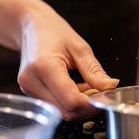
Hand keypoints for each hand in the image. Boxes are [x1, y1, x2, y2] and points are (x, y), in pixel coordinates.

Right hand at [16, 6, 118, 120]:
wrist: (31, 27)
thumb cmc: (55, 32)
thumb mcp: (80, 48)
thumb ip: (94, 72)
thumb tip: (111, 87)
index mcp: (44, 66)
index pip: (71, 101)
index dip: (92, 105)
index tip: (106, 98)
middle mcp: (31, 81)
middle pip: (65, 111)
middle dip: (87, 107)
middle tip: (100, 92)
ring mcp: (27, 88)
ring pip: (60, 111)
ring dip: (78, 105)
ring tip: (86, 86)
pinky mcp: (28, 92)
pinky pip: (54, 105)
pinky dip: (69, 101)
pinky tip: (75, 87)